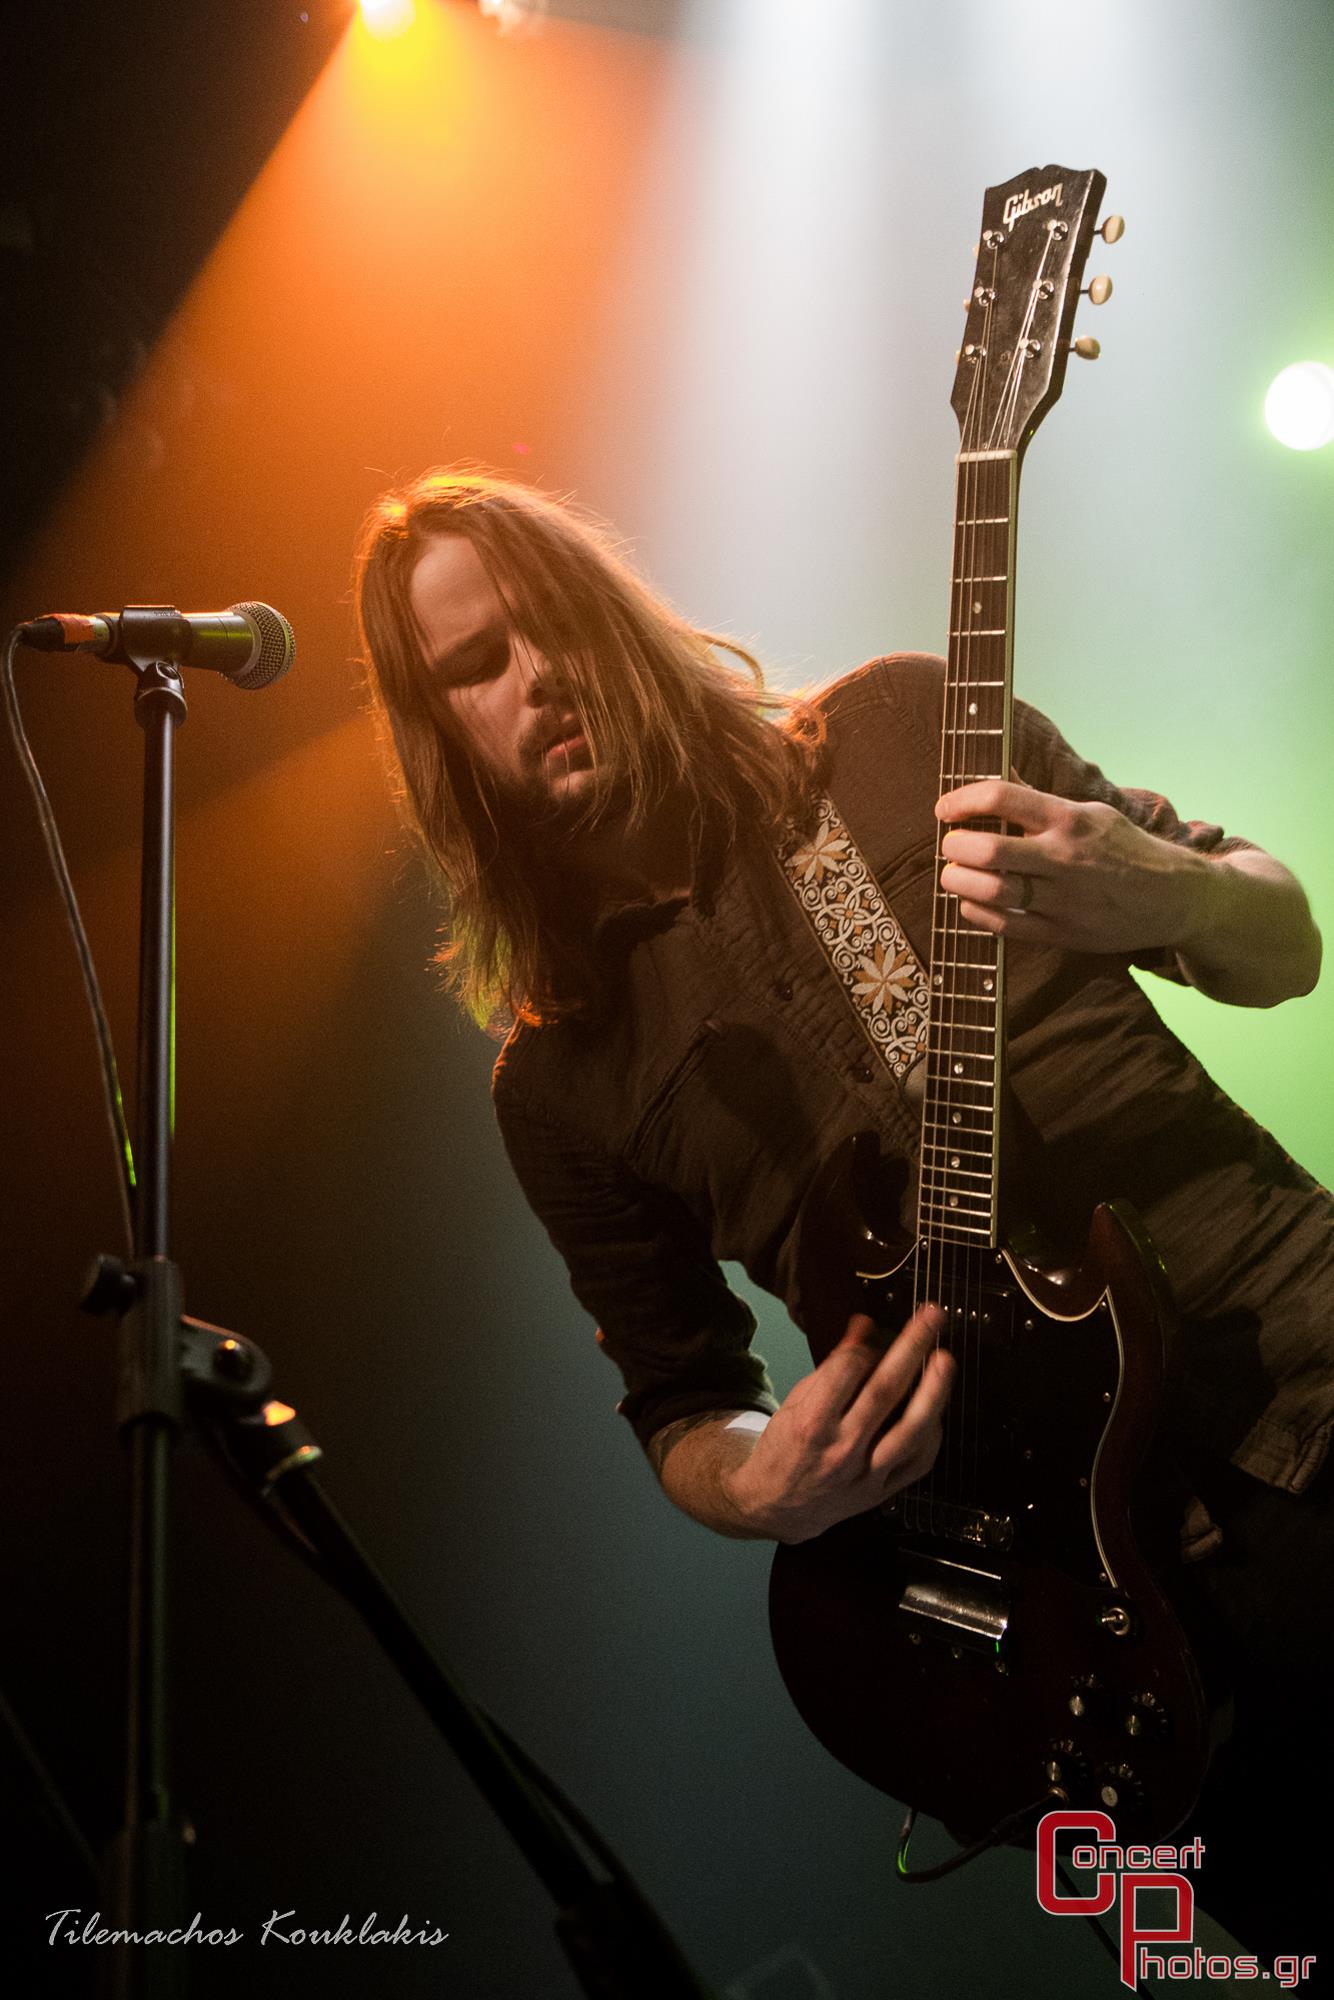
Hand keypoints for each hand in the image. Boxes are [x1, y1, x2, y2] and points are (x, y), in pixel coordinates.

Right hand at [723, 1306, 951, 1543]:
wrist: (777, 1504)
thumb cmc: (786, 1448)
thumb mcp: (796, 1402)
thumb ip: (832, 1367)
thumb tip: (862, 1327)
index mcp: (812, 1423)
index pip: (847, 1372)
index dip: (864, 1343)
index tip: (873, 1327)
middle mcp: (841, 1449)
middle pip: (885, 1391)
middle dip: (911, 1348)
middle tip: (930, 1320)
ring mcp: (865, 1473)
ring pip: (910, 1429)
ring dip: (933, 1391)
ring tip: (945, 1361)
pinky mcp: (881, 1492)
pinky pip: (918, 1462)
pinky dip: (932, 1434)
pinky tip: (936, 1411)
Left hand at [935, 779, 1212, 954]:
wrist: (1173, 899)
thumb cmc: (1126, 850)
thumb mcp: (1092, 813)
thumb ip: (1040, 800)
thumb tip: (998, 777)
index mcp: (1069, 819)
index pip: (1003, 796)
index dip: (962, 800)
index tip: (945, 808)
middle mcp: (1063, 857)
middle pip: (988, 849)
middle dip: (955, 846)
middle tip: (950, 845)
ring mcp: (1062, 899)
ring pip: (991, 890)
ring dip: (958, 880)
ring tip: (953, 873)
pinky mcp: (1062, 933)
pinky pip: (1004, 925)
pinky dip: (976, 911)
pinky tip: (970, 900)